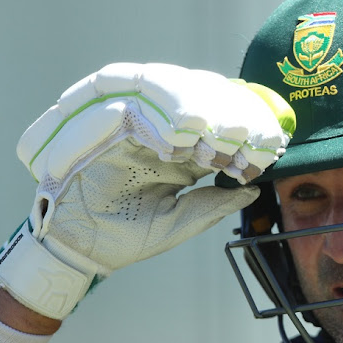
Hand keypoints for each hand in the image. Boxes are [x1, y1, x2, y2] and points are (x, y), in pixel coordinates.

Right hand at [0, 63, 293, 319]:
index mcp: (177, 152)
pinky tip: (177, 143)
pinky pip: (128, 110)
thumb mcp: (178, 223)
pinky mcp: (99, 130)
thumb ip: (212, 205)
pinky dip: (156, 122)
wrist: (78, 252)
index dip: (240, 128)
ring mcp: (130, 126)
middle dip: (224, 110)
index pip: (214, 123)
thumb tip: (252, 193)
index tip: (264, 146)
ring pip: (164, 90)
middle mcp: (157, 131)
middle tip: (244, 132)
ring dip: (194, 108)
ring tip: (215, 134)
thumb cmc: (124, 238)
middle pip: (194, 96)